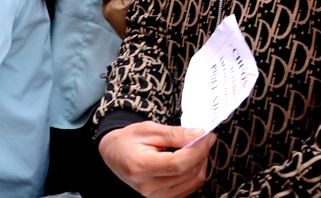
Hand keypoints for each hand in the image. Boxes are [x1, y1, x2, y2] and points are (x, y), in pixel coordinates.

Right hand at [98, 122, 214, 197]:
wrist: (113, 155)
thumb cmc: (127, 141)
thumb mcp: (147, 129)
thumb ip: (174, 133)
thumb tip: (199, 135)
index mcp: (141, 167)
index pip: (178, 163)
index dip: (198, 150)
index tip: (207, 136)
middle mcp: (149, 187)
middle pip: (189, 173)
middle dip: (201, 152)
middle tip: (202, 136)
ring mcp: (157, 196)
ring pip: (194, 181)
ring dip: (200, 162)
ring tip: (194, 146)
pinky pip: (191, 187)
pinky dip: (195, 171)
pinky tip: (189, 158)